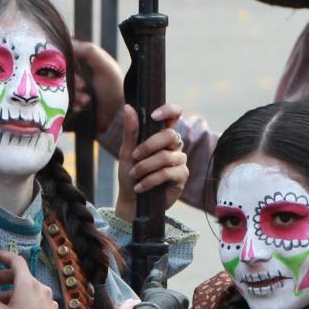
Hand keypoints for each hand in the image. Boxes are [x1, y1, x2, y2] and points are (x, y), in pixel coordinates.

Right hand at [0, 250, 60, 308]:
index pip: (15, 261)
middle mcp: (42, 288)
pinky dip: (23, 302)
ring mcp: (49, 301)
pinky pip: (35, 301)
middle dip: (1, 279)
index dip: (2, 256)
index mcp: (28, 284)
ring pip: (28, 291)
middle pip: (20, 276)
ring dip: (11, 293)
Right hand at [69, 40, 123, 120]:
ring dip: (74, 94)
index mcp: (87, 59)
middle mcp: (80, 71)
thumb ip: (90, 52)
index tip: (67, 67)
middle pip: (64, 73)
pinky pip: (65, 101)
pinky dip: (73, 103)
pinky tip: (83, 106)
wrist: (117, 114)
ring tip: (86, 99)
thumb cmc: (114, 87)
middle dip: (73, 81)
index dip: (65, 60)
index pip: (68, 53)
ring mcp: (76, 87)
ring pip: (64, 88)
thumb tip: (71, 42)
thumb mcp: (105, 66)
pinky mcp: (74, 101)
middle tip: (83, 86)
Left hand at [116, 103, 189, 218]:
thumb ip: (130, 131)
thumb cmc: (130, 174)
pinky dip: (150, 180)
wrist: (132, 201)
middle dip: (149, 146)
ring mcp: (179, 160)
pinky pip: (168, 173)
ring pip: (166, 156)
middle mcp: (173, 145)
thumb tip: (128, 107)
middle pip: (170, 135)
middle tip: (134, 156)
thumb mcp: (126, 152)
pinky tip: (140, 187)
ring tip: (134, 174)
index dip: (169, 110)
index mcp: (161, 135)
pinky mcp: (182, 176)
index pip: (174, 114)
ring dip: (146, 166)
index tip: (154, 115)